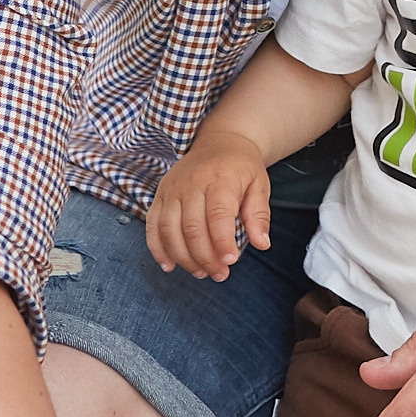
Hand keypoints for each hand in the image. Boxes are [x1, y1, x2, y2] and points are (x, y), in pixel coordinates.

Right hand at [146, 125, 270, 278]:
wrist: (220, 142)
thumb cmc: (241, 168)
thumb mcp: (259, 186)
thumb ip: (259, 215)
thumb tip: (263, 244)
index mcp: (220, 179)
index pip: (217, 215)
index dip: (222, 242)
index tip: (230, 262)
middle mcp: (191, 183)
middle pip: (191, 227)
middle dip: (205, 257)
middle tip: (219, 274)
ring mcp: (172, 189)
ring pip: (169, 229)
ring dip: (183, 257)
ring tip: (201, 273)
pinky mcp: (160, 195)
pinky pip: (152, 225)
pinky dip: (158, 248)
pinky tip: (170, 266)